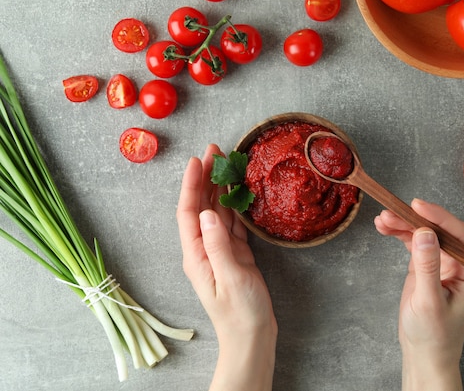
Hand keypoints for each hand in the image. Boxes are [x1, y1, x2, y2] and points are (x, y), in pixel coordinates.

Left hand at [177, 144, 276, 390]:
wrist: (252, 336)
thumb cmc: (240, 312)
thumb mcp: (230, 278)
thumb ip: (219, 245)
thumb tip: (209, 213)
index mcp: (196, 254)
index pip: (189, 212)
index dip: (192, 185)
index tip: (198, 160)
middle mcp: (204, 249)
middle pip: (201, 207)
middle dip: (206, 178)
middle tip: (215, 150)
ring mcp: (219, 251)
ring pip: (217, 212)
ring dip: (220, 187)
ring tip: (226, 163)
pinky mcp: (235, 254)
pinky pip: (232, 224)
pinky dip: (234, 205)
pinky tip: (237, 191)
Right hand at [374, 199, 463, 390]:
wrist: (424, 353)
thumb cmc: (434, 335)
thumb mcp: (429, 302)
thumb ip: (428, 267)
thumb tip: (426, 234)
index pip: (460, 236)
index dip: (438, 218)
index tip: (417, 206)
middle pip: (440, 230)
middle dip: (415, 219)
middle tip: (393, 211)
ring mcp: (446, 262)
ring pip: (426, 233)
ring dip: (404, 224)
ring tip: (383, 219)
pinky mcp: (429, 263)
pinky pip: (416, 242)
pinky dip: (400, 233)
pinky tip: (386, 227)